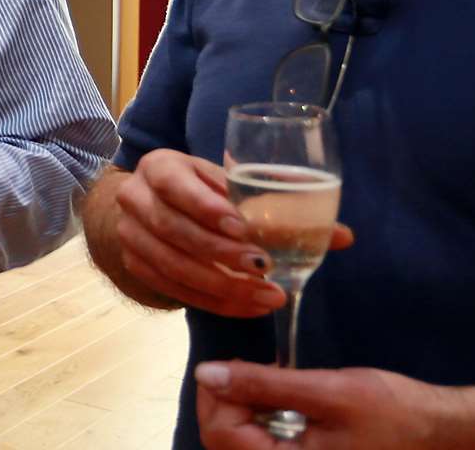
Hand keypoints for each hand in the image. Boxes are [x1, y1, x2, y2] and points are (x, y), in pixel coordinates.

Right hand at [110, 149, 352, 317]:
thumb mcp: (231, 184)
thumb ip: (281, 204)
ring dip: (221, 285)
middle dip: (220, 253)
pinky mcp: (136, 266)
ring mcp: (130, 235)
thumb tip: (344, 237)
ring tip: (266, 296)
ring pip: (172, 265)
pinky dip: (213, 301)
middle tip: (263, 268)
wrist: (152, 206)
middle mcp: (135, 198)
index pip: (175, 185)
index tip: (243, 228)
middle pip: (174, 230)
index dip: (206, 208)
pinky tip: (247, 307)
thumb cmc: (204, 191)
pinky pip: (175, 290)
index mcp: (160, 167)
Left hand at [196, 360, 450, 448]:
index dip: (216, 396)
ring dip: (241, 409)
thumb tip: (206, 373)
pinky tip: (278, 399)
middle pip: (225, 442)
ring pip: (240, 443)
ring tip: (266, 380)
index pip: (221, 436)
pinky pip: (262, 445)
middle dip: (226, 401)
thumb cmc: (391, 412)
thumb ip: (264, 385)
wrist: (437, 432)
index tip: (234, 363)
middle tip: (248, 369)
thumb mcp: (327, 391)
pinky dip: (259, 419)